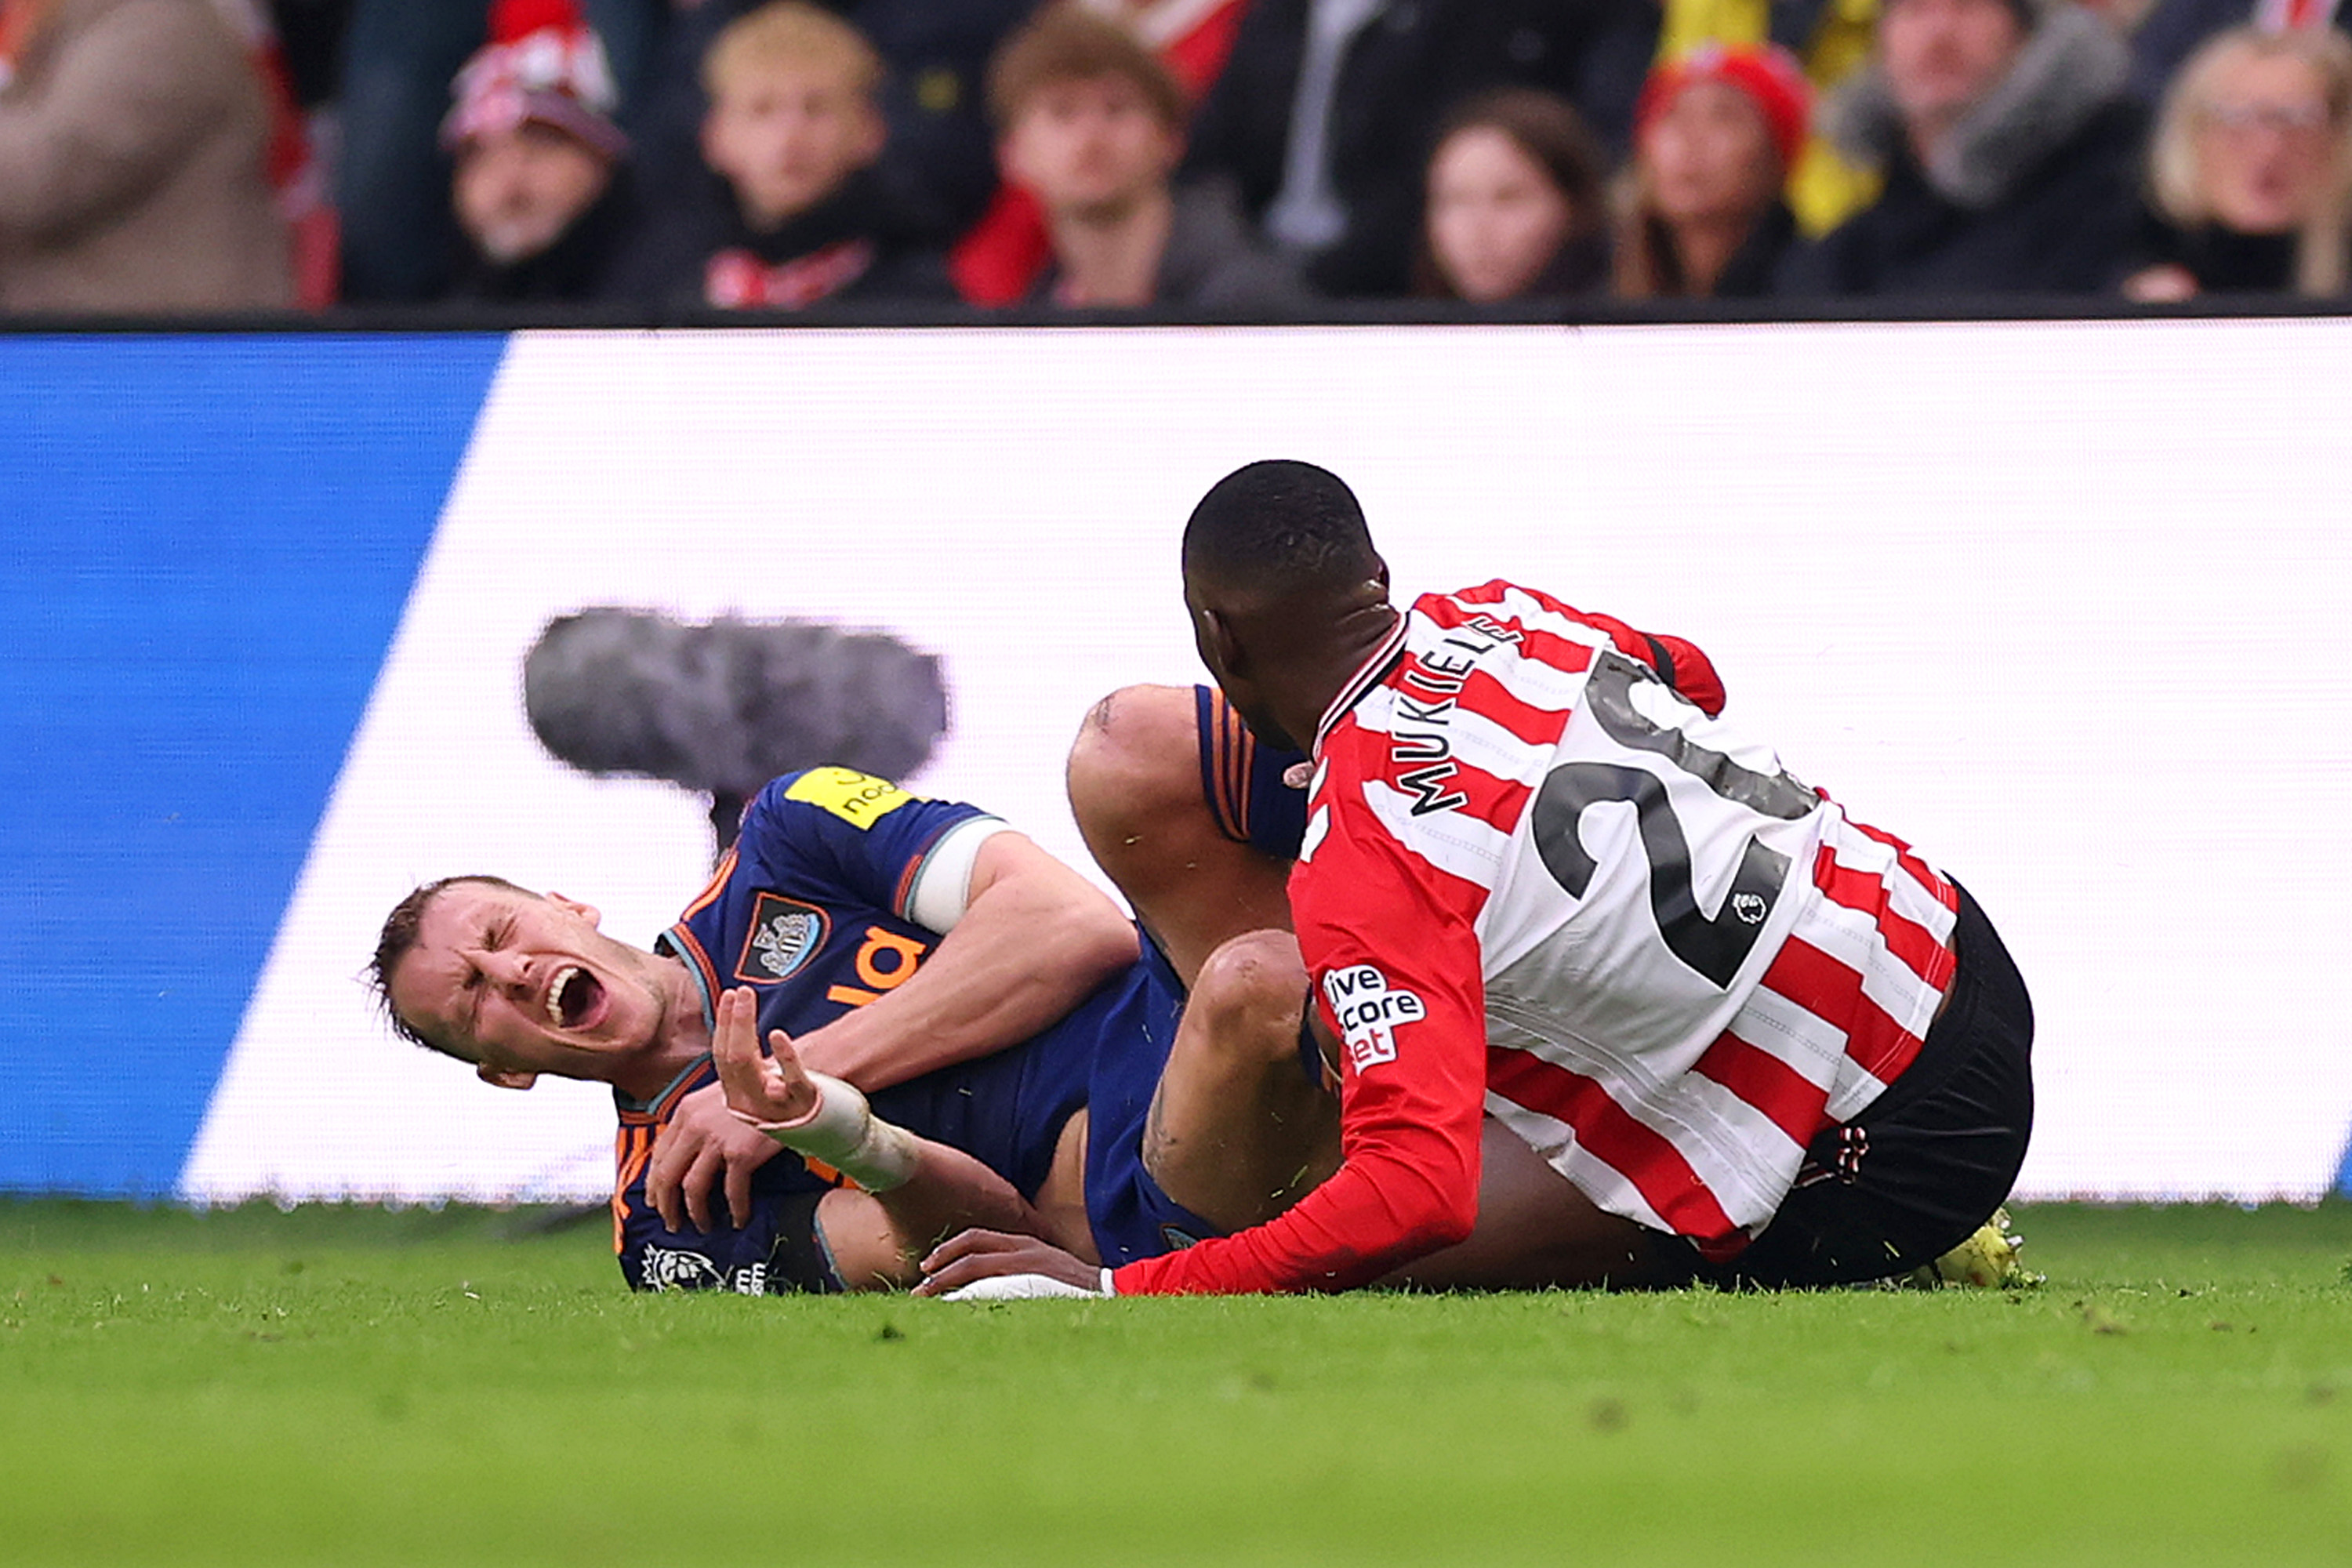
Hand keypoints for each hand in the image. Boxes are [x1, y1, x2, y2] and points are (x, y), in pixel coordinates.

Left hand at [647, 986, 798, 1231]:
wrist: (789, 1080)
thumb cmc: (758, 1089)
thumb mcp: (717, 1099)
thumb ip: (700, 1123)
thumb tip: (692, 1156)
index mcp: (686, 1111)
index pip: (659, 1154)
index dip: (654, 1183)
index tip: (656, 1199)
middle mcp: (695, 1126)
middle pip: (667, 1176)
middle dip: (666, 1205)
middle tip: (672, 1222)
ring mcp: (717, 1140)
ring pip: (693, 1189)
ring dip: (696, 1213)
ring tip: (704, 1225)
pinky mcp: (742, 1153)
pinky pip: (732, 1192)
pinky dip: (735, 1210)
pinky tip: (739, 1219)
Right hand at [710, 984, 818, 1125]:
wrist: (829, 1138)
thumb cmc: (793, 1112)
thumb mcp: (762, 1092)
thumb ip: (747, 1067)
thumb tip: (736, 1029)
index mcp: (738, 1098)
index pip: (722, 1056)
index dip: (724, 1024)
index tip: (728, 996)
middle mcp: (750, 1103)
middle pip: (731, 1058)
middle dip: (732, 1020)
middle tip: (737, 992)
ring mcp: (774, 1104)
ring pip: (747, 1064)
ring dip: (742, 1026)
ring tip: (746, 998)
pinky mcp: (802, 1102)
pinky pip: (790, 1079)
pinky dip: (783, 1055)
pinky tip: (777, 1035)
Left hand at [914, 1228, 1110, 1298]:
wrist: (1109, 1294)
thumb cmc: (1075, 1290)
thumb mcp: (1043, 1273)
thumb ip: (1017, 1274)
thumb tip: (982, 1289)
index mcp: (1024, 1243)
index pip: (979, 1237)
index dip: (950, 1249)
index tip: (929, 1266)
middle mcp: (1023, 1247)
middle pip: (973, 1244)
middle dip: (942, 1260)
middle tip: (921, 1282)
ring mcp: (1028, 1262)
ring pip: (977, 1263)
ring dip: (948, 1279)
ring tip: (927, 1295)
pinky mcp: (1033, 1280)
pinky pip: (993, 1285)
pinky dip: (969, 1294)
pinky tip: (954, 1307)